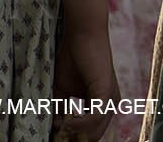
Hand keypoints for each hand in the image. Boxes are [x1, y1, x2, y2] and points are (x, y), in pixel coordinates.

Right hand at [52, 0, 116, 141]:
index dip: (74, 137)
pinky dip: (80, 124)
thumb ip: (59, 108)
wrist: (82, 32)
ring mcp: (110, 97)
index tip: (57, 138)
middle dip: (76, 139)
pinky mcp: (106, 91)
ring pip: (95, 130)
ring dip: (76, 134)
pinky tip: (67, 122)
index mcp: (102, 102)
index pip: (91, 131)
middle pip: (95, 135)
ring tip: (60, 130)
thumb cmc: (72, 56)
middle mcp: (110, 102)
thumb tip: (52, 127)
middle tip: (57, 138)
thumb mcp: (62, 88)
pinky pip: (95, 117)